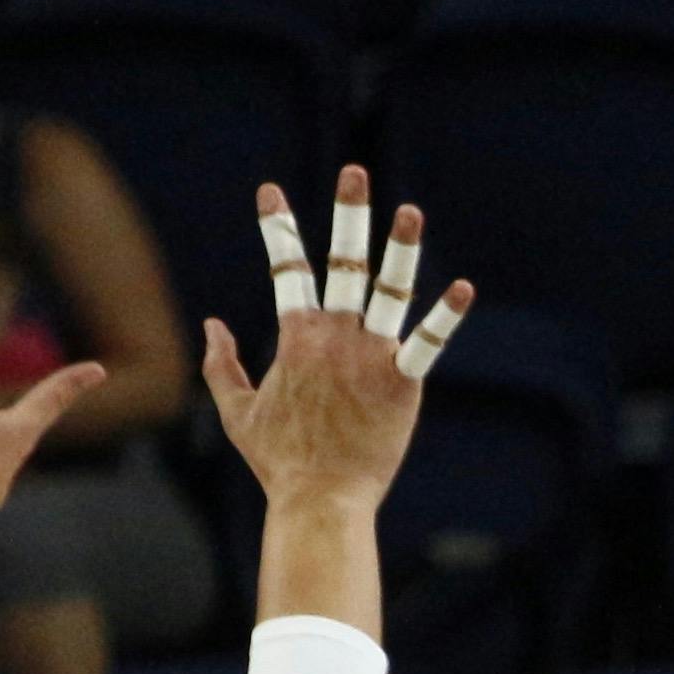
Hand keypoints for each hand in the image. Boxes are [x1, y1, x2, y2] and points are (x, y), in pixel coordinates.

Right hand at [207, 169, 467, 512]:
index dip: (277, 227)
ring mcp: (369, 355)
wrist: (320, 501)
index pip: (285, 268)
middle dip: (347, 214)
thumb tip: (212, 323)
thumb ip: (219, 364)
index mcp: (295, 337)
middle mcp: (333, 336)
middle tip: (354, 172)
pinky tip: (462, 289)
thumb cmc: (279, 461)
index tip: (269, 191)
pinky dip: (444, 317)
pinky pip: (426, 343)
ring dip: (400, 248)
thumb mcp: (236, 410)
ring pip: (388, 291)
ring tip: (409, 209)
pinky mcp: (403, 382)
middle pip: (342, 263)